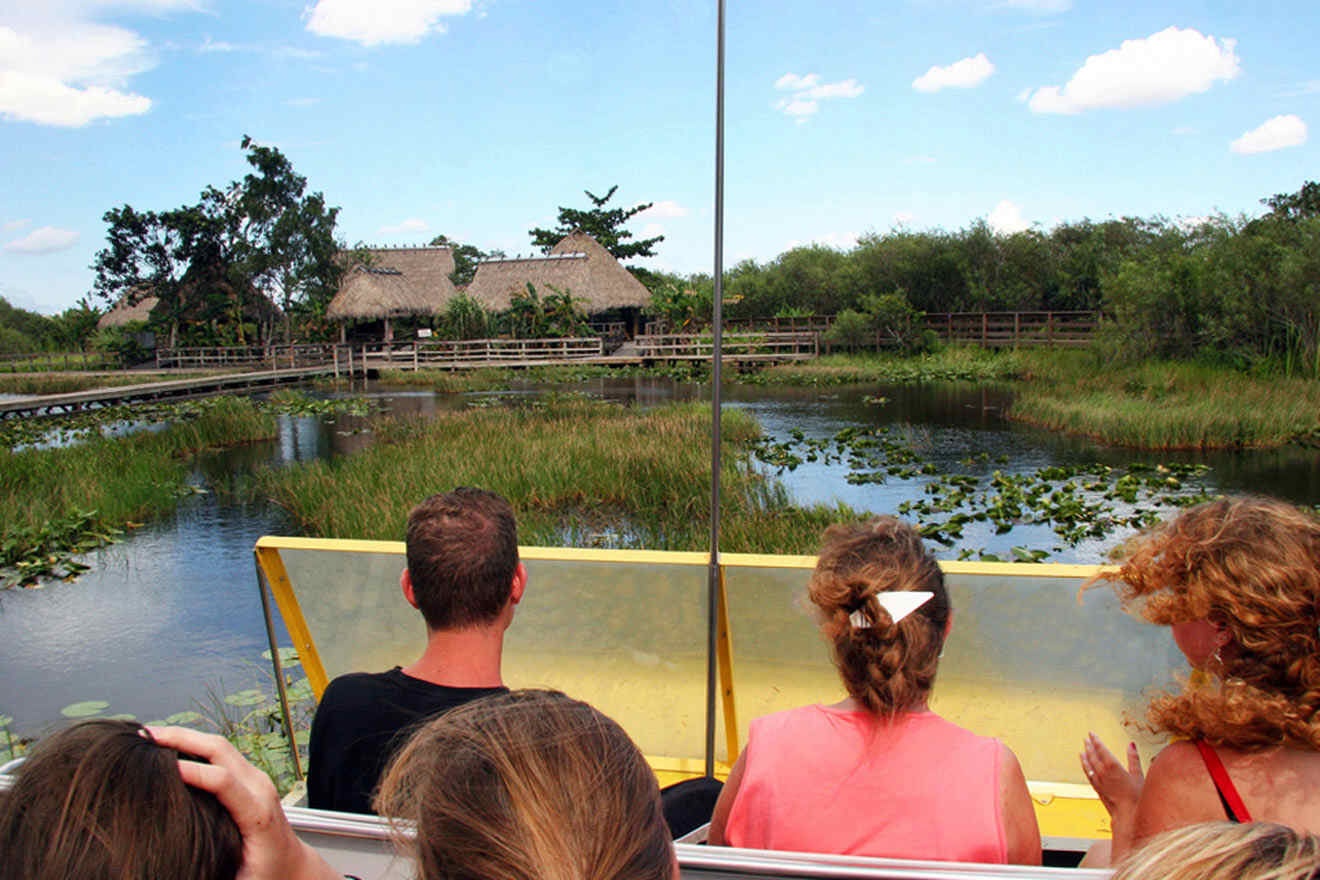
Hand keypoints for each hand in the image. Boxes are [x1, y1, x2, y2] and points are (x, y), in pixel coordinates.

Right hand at [146, 726, 338, 879]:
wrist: (293, 866)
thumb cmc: (265, 876)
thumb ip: (213, 874)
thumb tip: (174, 872)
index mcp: (257, 813)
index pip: (223, 781)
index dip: (192, 771)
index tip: (157, 767)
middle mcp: (259, 788)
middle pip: (220, 750)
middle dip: (181, 739)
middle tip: (144, 736)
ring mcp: (257, 778)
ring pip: (220, 746)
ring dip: (186, 738)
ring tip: (150, 737)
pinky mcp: (251, 777)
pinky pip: (222, 753)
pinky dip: (195, 745)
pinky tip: (171, 747)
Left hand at [1080, 732, 1142, 820]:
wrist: (1128, 816)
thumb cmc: (1137, 797)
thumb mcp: (1138, 775)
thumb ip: (1134, 759)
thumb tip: (1131, 744)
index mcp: (1112, 766)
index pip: (1101, 749)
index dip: (1096, 740)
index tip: (1092, 734)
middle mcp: (1102, 772)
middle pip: (1092, 755)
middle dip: (1089, 746)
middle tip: (1086, 738)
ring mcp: (1098, 781)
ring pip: (1088, 764)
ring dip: (1085, 755)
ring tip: (1083, 749)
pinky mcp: (1097, 789)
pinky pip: (1088, 774)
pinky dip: (1085, 766)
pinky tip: (1085, 765)